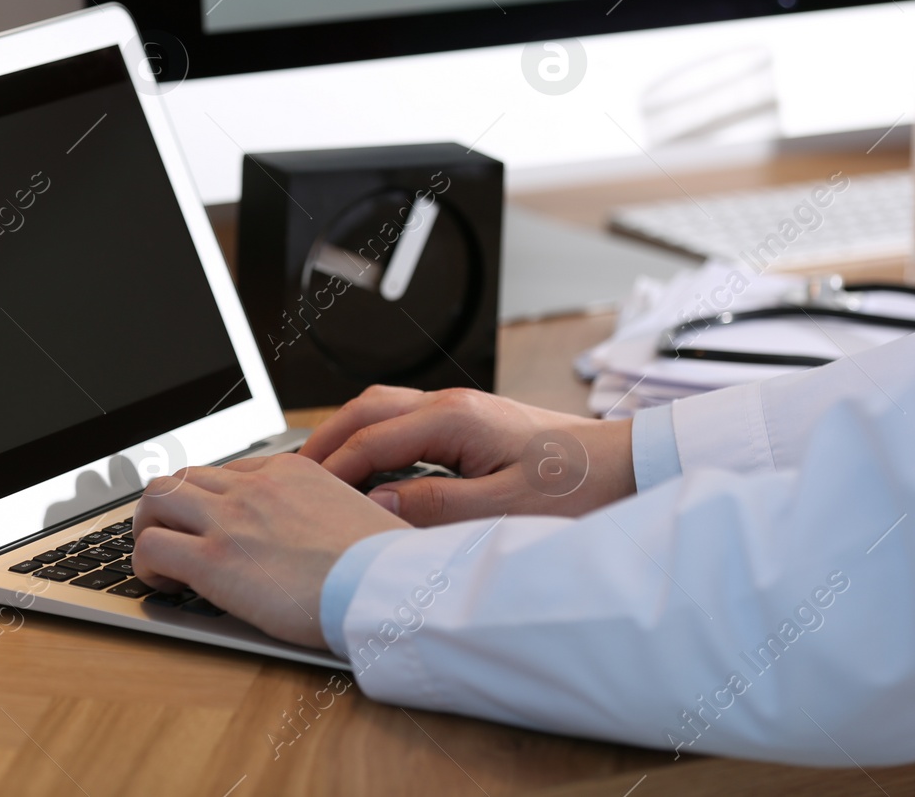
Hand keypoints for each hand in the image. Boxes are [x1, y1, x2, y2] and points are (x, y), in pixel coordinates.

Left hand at [131, 453, 406, 647]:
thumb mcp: (356, 514)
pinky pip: (150, 547)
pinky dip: (145, 565)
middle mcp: (253, 487)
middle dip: (168, 507)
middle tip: (173, 536)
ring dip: (148, 527)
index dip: (210, 501)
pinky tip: (163, 585)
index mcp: (289, 472)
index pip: (227, 472)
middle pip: (182, 477)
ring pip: (154, 498)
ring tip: (159, 559)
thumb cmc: (381, 563)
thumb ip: (327, 512)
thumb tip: (328, 533)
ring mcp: (229, 520)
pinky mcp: (212, 560)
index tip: (212, 525)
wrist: (383, 585)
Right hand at [300, 385, 635, 524]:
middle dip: (324, 440)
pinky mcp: (473, 421)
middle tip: (290, 475)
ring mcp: (463, 408)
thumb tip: (375, 506)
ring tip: (320, 470)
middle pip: (367, 409)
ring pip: (384, 408)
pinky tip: (371, 467)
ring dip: (348, 434)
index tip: (299, 496)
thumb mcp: (502, 510)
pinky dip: (376, 438)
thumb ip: (434, 507)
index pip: (370, 440)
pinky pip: (407, 420)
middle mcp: (453, 403)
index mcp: (455, 418)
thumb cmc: (575, 487)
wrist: (624, 467)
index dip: (330, 469)